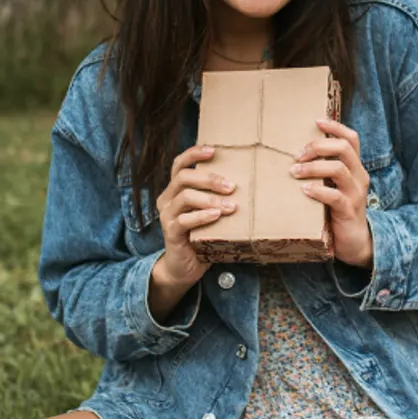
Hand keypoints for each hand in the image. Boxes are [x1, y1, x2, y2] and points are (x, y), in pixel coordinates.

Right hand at [149, 144, 236, 311]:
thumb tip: (250, 182)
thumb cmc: (202, 236)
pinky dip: (202, 216)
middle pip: (183, 177)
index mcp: (175, 190)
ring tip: (231, 206)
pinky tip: (217, 216)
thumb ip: (218, 198)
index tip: (214, 150)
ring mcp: (167, 216)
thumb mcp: (209, 213)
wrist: (185, 267)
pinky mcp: (170, 233)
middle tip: (232, 186)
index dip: (194, 154)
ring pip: (185, 196)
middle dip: (209, 179)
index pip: (179, 164)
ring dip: (210, 199)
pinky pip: (184, 220)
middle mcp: (167, 199)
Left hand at [293, 118, 373, 268]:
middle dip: (318, 146)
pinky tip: (304, 190)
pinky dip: (318, 190)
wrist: (355, 243)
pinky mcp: (349, 211)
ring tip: (295, 172)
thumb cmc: (338, 211)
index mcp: (355, 168)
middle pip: (344, 149)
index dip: (335, 127)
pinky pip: (335, 196)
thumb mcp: (334, 187)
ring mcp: (356, 194)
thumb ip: (324, 172)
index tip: (316, 121)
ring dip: (313, 167)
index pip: (352, 139)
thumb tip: (296, 155)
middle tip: (298, 155)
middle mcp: (359, 177)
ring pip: (338, 169)